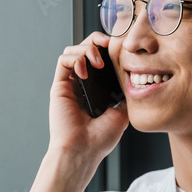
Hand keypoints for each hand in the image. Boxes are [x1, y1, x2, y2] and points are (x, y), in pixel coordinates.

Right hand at [49, 32, 128, 162]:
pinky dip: (75, 58)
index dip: (109, 48)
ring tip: (98, 62)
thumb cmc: (100, 139)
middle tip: (109, 42)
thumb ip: (125, 93)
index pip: (101, 59)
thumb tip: (132, 77)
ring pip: (73, 51)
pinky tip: (84, 70)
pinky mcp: (59, 86)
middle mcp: (82, 84)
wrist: (83, 151)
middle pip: (86, 48)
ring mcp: (70, 84)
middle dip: (98, 40)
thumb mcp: (122, 113)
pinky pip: (63, 61)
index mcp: (96, 89)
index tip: (121, 46)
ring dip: (87, 48)